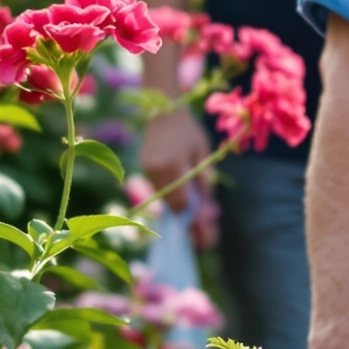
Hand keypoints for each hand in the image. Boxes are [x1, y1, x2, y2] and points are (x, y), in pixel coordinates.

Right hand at [142, 107, 217, 243]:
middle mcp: (155, 171)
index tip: (205, 239)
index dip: (194, 221)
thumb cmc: (188, 130)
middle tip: (204, 240)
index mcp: (173, 166)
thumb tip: (205, 209)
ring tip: (197, 225)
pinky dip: (171, 196)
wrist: (162, 109)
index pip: (182, 203)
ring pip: (164, 199)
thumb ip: (203, 180)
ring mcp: (146, 170)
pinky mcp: (143, 168)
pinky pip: (159, 189)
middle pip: (171, 205)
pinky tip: (182, 203)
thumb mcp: (202, 152)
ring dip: (179, 209)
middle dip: (187, 222)